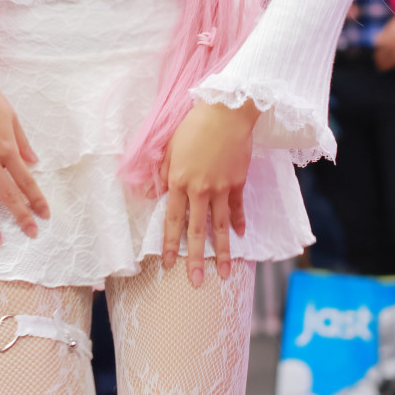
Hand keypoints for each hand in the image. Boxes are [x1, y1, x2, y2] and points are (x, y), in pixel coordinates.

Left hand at [160, 98, 257, 287]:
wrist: (226, 112)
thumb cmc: (194, 126)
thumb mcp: (170, 148)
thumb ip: (163, 174)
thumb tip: (155, 194)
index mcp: (179, 182)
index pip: (173, 220)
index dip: (170, 244)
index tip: (168, 264)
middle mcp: (200, 190)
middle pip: (196, 230)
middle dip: (195, 258)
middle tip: (197, 281)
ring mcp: (221, 188)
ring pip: (220, 226)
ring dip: (222, 251)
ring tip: (224, 272)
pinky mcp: (238, 182)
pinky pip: (237, 208)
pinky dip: (238, 222)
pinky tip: (239, 236)